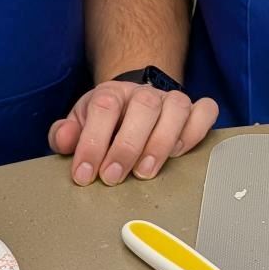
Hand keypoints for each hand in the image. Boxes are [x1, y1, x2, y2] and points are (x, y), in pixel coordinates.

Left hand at [48, 80, 216, 185]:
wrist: (132, 99)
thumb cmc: (106, 120)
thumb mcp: (80, 124)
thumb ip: (67, 133)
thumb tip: (63, 140)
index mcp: (112, 93)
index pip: (104, 107)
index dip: (92, 142)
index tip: (84, 174)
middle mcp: (144, 93)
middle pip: (143, 106)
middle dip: (127, 145)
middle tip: (113, 176)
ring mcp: (171, 100)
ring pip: (177, 107)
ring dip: (162, 141)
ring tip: (145, 171)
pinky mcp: (194, 109)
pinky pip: (205, 111)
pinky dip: (195, 130)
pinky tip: (179, 152)